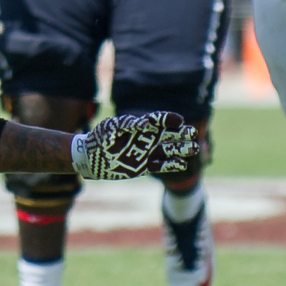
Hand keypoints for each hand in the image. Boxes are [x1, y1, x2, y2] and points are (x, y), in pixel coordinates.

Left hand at [71, 111, 201, 179]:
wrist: (90, 158)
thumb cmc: (99, 138)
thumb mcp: (111, 127)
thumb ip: (129, 123)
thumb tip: (147, 121)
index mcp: (139, 126)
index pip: (159, 120)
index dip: (169, 119)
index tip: (179, 120)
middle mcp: (146, 139)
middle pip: (168, 134)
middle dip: (181, 133)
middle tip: (193, 133)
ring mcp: (146, 153)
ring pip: (168, 150)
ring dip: (181, 149)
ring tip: (195, 148)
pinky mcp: (144, 167)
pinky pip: (161, 166)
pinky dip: (172, 165)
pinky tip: (183, 164)